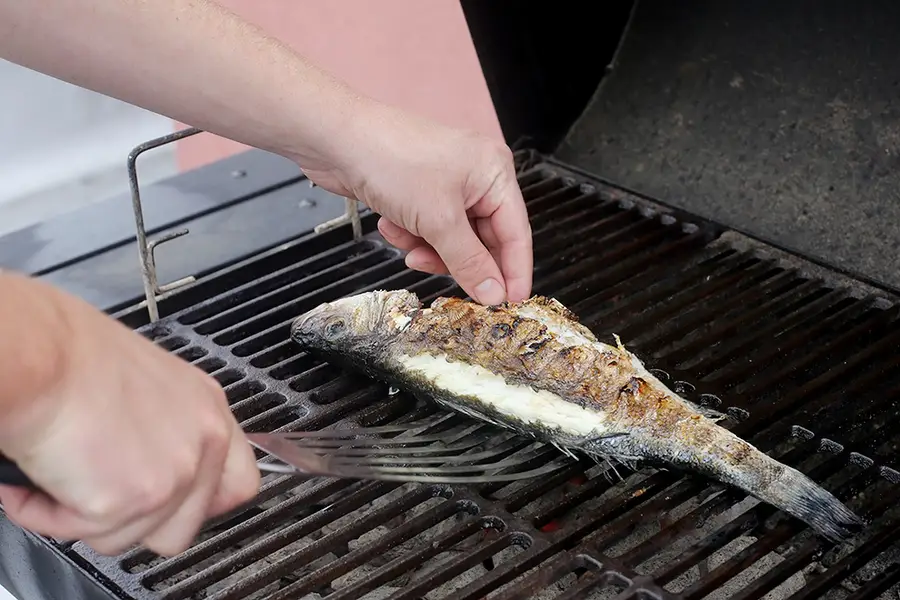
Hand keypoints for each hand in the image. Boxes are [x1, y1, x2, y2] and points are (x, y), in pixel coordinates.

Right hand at [0, 275, 259, 556]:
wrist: (42, 357)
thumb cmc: (73, 357)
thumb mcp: (149, 385)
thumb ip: (167, 430)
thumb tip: (148, 463)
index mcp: (207, 410)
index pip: (238, 483)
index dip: (197, 503)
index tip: (166, 502)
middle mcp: (203, 442)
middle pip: (184, 527)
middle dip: (134, 522)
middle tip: (99, 493)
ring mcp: (175, 474)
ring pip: (130, 538)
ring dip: (86, 516)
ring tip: (61, 471)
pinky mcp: (135, 499)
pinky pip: (86, 533)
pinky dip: (51, 514)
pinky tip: (41, 477)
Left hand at [299, 101, 532, 304]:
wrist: (335, 140)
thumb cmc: (391, 159)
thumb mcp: (438, 220)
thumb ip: (470, 262)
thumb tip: (494, 293)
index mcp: (495, 172)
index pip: (517, 233)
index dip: (515, 271)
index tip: (512, 304)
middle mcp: (476, 177)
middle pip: (483, 240)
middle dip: (457, 260)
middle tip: (447, 280)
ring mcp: (446, 184)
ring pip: (452, 240)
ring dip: (428, 248)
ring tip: (408, 241)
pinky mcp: (419, 193)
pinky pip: (427, 230)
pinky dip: (410, 235)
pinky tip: (391, 224)